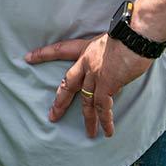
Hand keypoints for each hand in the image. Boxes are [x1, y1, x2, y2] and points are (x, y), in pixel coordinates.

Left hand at [25, 34, 155, 137]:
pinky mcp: (107, 84)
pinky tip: (107, 130)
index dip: (44, 54)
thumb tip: (114, 66)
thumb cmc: (131, 31)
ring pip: (86, 101)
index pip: (60, 50)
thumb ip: (108, 54)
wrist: (137, 33)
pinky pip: (103, 107)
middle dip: (60, 102)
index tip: (28, 58)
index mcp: (86, 49)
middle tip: (53, 115)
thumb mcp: (112, 39)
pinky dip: (105, 120)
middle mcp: (87, 62)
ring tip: (89, 134)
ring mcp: (95, 74)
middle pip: (68, 84)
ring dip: (89, 119)